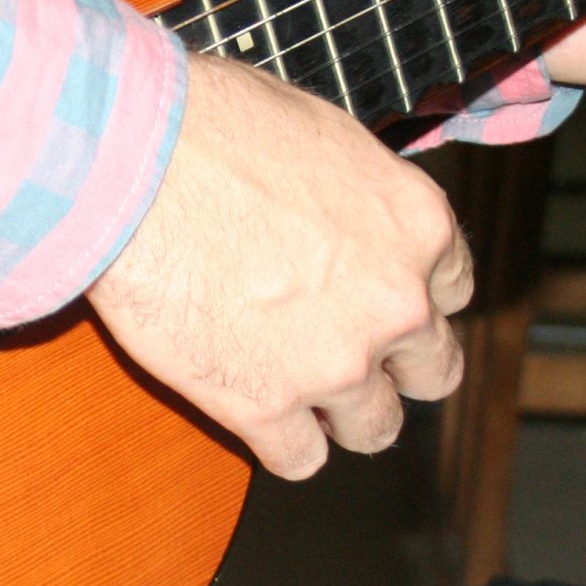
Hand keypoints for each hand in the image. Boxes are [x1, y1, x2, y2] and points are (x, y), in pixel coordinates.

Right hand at [86, 54, 470, 479]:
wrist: (134, 162)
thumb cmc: (211, 126)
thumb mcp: (321, 138)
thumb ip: (356, 196)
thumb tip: (340, 214)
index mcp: (419, 225)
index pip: (451, 291)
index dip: (408, 298)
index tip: (370, 299)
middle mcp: (396, 302)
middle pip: (433, 371)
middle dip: (395, 367)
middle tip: (343, 352)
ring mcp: (336, 362)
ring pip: (375, 427)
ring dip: (343, 415)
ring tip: (296, 389)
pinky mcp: (264, 404)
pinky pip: (301, 460)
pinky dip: (282, 443)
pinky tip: (254, 412)